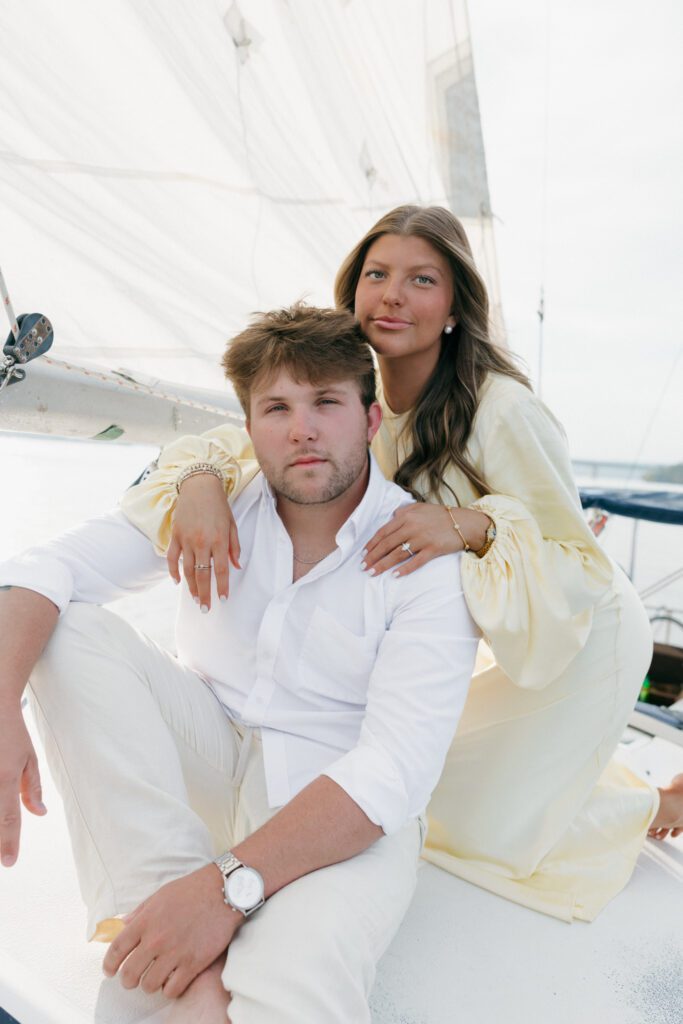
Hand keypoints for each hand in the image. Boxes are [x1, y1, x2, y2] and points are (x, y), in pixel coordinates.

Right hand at [0, 703, 46, 866]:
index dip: (8, 843)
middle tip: (2, 856)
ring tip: (2, 838)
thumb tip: (39, 814)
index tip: (9, 863)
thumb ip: (33, 788)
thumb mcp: (29, 758)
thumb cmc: (12, 733)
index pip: (8, 818)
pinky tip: (1, 806)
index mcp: (6, 777)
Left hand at [103, 864, 240, 997]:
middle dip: (127, 980)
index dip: (109, 964)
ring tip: (155, 978)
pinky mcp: (193, 963)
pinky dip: (170, 988)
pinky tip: (173, 980)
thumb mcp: (160, 895)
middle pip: (129, 974)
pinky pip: (172, 989)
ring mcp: (175, 953)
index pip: (117, 950)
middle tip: (132, 979)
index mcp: (146, 921)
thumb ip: (140, 912)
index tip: (110, 971)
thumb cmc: (192, 890)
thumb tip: (123, 925)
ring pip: (149, 985)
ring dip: (149, 985)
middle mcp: (157, 939)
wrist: (223, 891)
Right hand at [166, 474, 240, 610]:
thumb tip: (236, 567)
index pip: (221, 570)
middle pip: (202, 574)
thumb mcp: (232, 525)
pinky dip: (173, 571)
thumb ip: (235, 547)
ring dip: (191, 587)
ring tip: (195, 600)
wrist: (199, 486)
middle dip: (205, 594)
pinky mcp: (175, 535)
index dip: (222, 586)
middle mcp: (202, 542)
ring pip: (187, 569)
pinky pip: (172, 558)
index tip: (223, 599)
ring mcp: (186, 539)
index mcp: (219, 540)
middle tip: (206, 609)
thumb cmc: (219, 506)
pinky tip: (177, 582)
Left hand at [362, 504, 489, 576]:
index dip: (371, 544)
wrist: (465, 523)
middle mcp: (412, 527)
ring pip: (398, 554)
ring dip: (383, 565)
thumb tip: (390, 517)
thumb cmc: (441, 516)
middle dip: (373, 557)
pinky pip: (416, 562)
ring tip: (372, 573)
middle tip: (363, 567)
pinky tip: (395, 576)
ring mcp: (423, 539)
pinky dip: (405, 569)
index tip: (363, 554)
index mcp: (406, 516)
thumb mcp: (420, 507)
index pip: (383, 532)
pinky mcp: (433, 549)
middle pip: (387, 544)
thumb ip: (403, 511)